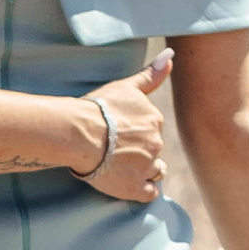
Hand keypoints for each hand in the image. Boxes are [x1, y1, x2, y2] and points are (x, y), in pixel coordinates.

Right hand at [83, 62, 168, 202]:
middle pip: (154, 150)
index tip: (118, 132)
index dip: (136, 132)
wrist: (77, 133)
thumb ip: (150, 74)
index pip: (152, 129)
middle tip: (114, 149)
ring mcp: (147, 166)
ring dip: (144, 170)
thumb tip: (171, 56)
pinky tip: (127, 182)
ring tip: (122, 166)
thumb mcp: (125, 86)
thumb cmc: (96, 108)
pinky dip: (141, 189)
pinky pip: (149, 193)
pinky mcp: (135, 187)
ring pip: (155, 171)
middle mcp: (156, 143)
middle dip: (140, 151)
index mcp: (155, 120)